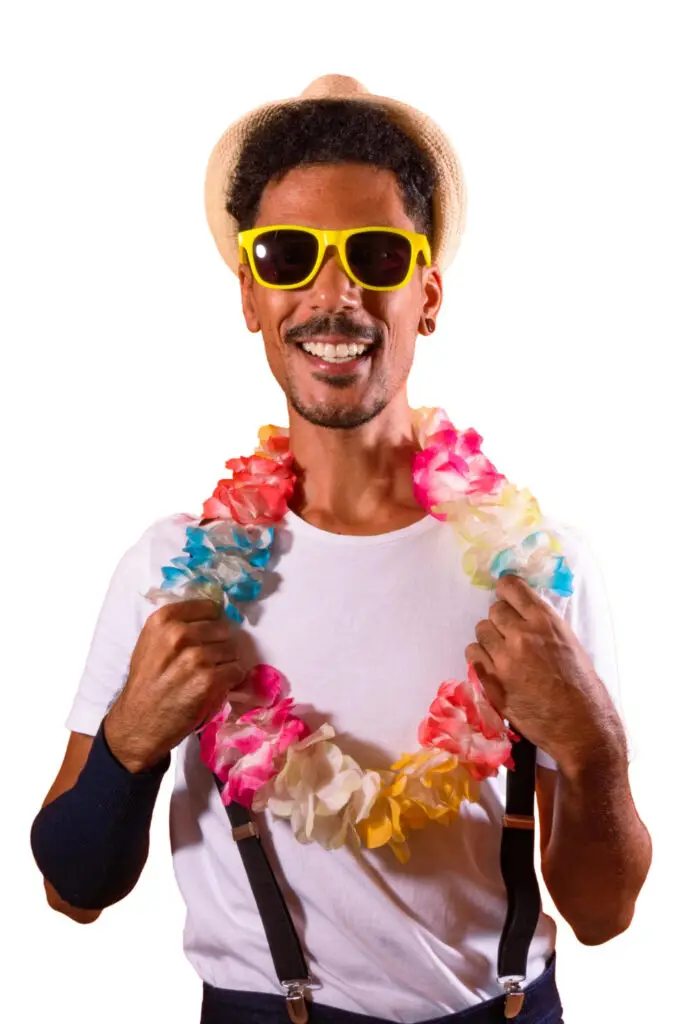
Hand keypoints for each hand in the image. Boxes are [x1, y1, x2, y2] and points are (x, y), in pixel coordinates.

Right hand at [104, 599, 244, 772]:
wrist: (139, 723)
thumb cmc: (146, 683)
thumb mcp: (151, 642)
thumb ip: (178, 625)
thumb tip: (213, 615)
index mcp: (163, 619)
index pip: (208, 607)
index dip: (212, 622)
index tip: (208, 635)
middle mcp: (179, 634)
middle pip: (222, 629)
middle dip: (219, 645)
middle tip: (206, 662)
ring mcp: (196, 657)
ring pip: (232, 650)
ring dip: (226, 663)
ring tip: (208, 676)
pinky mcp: (209, 679)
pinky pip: (237, 670)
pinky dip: (232, 679)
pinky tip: (216, 687)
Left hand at [464, 574, 622, 773]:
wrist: (581, 727)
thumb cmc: (582, 686)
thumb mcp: (568, 643)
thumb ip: (541, 625)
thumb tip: (519, 611)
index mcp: (545, 622)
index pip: (511, 587)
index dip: (506, 590)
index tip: (505, 595)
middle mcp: (522, 636)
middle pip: (494, 611)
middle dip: (501, 620)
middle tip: (511, 635)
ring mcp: (504, 660)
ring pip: (480, 632)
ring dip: (489, 640)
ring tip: (504, 654)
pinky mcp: (491, 682)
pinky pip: (473, 657)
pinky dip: (482, 660)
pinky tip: (496, 669)